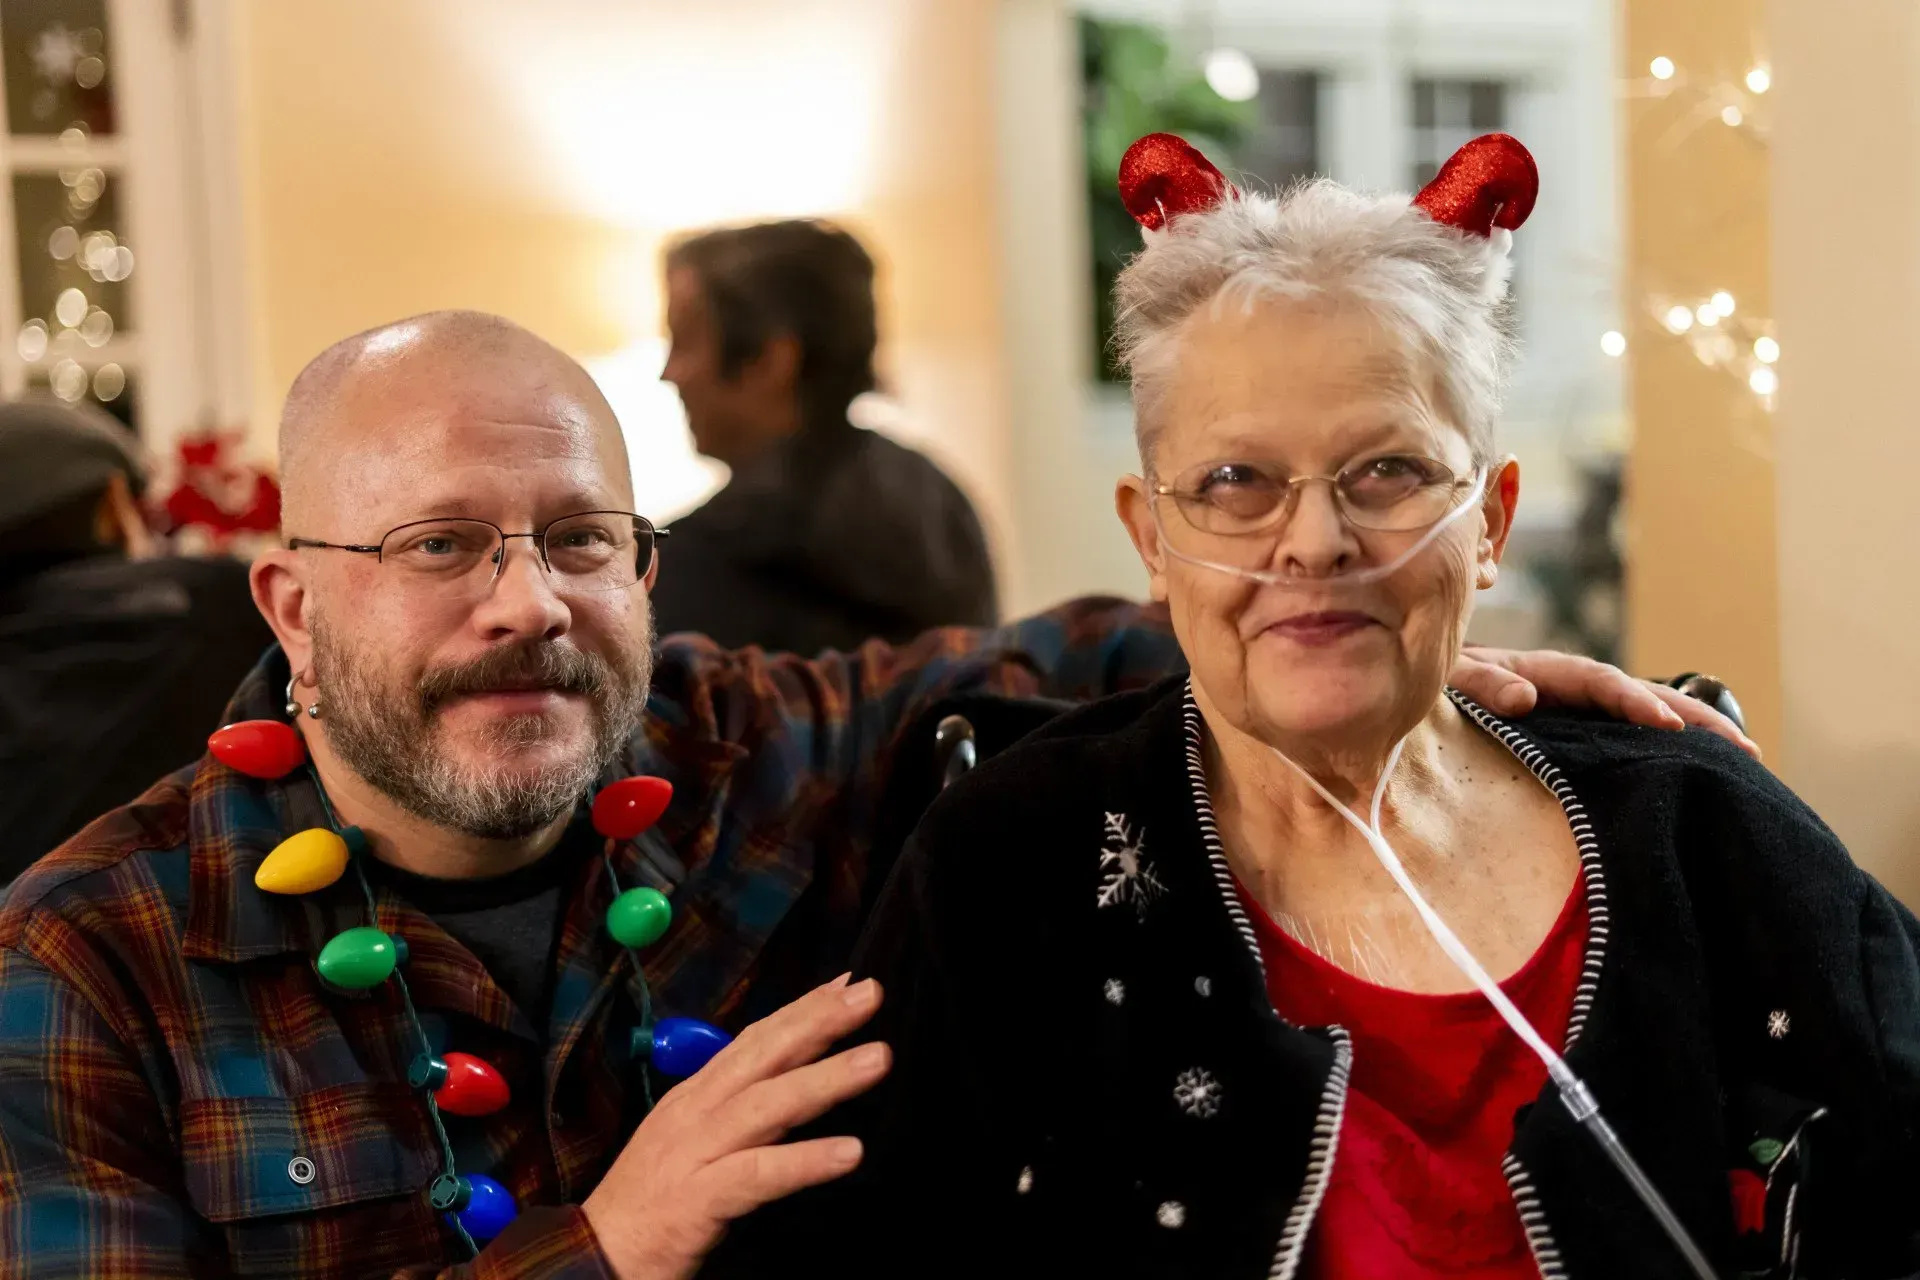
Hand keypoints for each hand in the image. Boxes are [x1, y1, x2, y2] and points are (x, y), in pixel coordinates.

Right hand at [582, 975, 890, 1279]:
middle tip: (870, 993)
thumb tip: (794, 1075)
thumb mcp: (694, 1140)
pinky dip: (804, 1161)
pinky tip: (848, 1152)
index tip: (847, 983)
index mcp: (696, 1096)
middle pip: (764, 1056)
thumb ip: (740, 1108)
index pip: (754, 1041)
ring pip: (768, 1106)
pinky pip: (758, 1175)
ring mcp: (695, 1153)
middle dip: (819, 1022)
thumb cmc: (651, 1199)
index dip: (801, 1010)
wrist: (593, 1256)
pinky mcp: (697, 1200)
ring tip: (877, 1059)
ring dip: (825, 1079)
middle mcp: (696, 1113)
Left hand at [1450, 646, 1760, 758]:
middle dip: (1695, 718)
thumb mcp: (1452, 680)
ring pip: (1647, 716)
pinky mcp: (1580, 731)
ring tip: (1746, 761)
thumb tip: (1525, 699)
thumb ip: (1482, 685)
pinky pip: (1629, 738)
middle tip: (1745, 749)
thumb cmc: (1438, 682)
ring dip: (1695, 734)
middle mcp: (1574, 686)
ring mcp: (1582, 709)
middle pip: (1644, 695)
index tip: (1667, 725)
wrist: (1428, 687)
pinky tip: (1700, 773)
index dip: (1637, 701)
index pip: (1602, 683)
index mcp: (1547, 671)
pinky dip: (1667, 749)